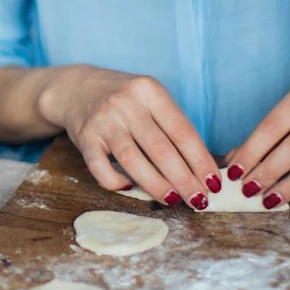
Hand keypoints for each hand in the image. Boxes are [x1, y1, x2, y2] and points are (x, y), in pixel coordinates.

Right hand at [41, 68, 219, 208]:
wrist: (76, 89)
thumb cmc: (124, 100)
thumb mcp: (150, 98)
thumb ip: (171, 125)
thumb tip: (200, 169)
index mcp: (149, 91)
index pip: (182, 131)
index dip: (200, 161)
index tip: (213, 183)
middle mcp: (126, 104)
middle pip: (161, 149)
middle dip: (184, 180)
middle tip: (199, 201)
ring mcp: (103, 121)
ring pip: (134, 161)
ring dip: (157, 185)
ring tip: (173, 201)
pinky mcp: (85, 138)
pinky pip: (101, 168)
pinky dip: (115, 182)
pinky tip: (129, 188)